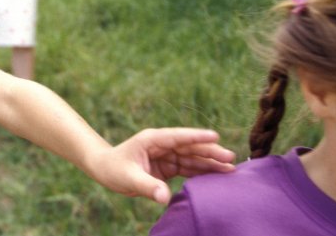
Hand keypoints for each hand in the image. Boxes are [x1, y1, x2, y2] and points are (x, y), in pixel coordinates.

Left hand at [88, 128, 235, 203]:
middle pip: (190, 147)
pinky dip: (201, 172)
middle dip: (210, 152)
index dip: (197, 137)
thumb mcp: (128, 178)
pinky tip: (216, 176)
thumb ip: (147, 186)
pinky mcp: (168, 166)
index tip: (215, 136)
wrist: (105, 169)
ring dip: (210, 163)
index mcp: (153, 139)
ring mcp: (166, 155)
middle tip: (231, 158)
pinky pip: (187, 168)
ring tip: (230, 168)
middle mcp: (163, 145)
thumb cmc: (113, 168)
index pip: (178, 137)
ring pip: (192, 158)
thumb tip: (164, 198)